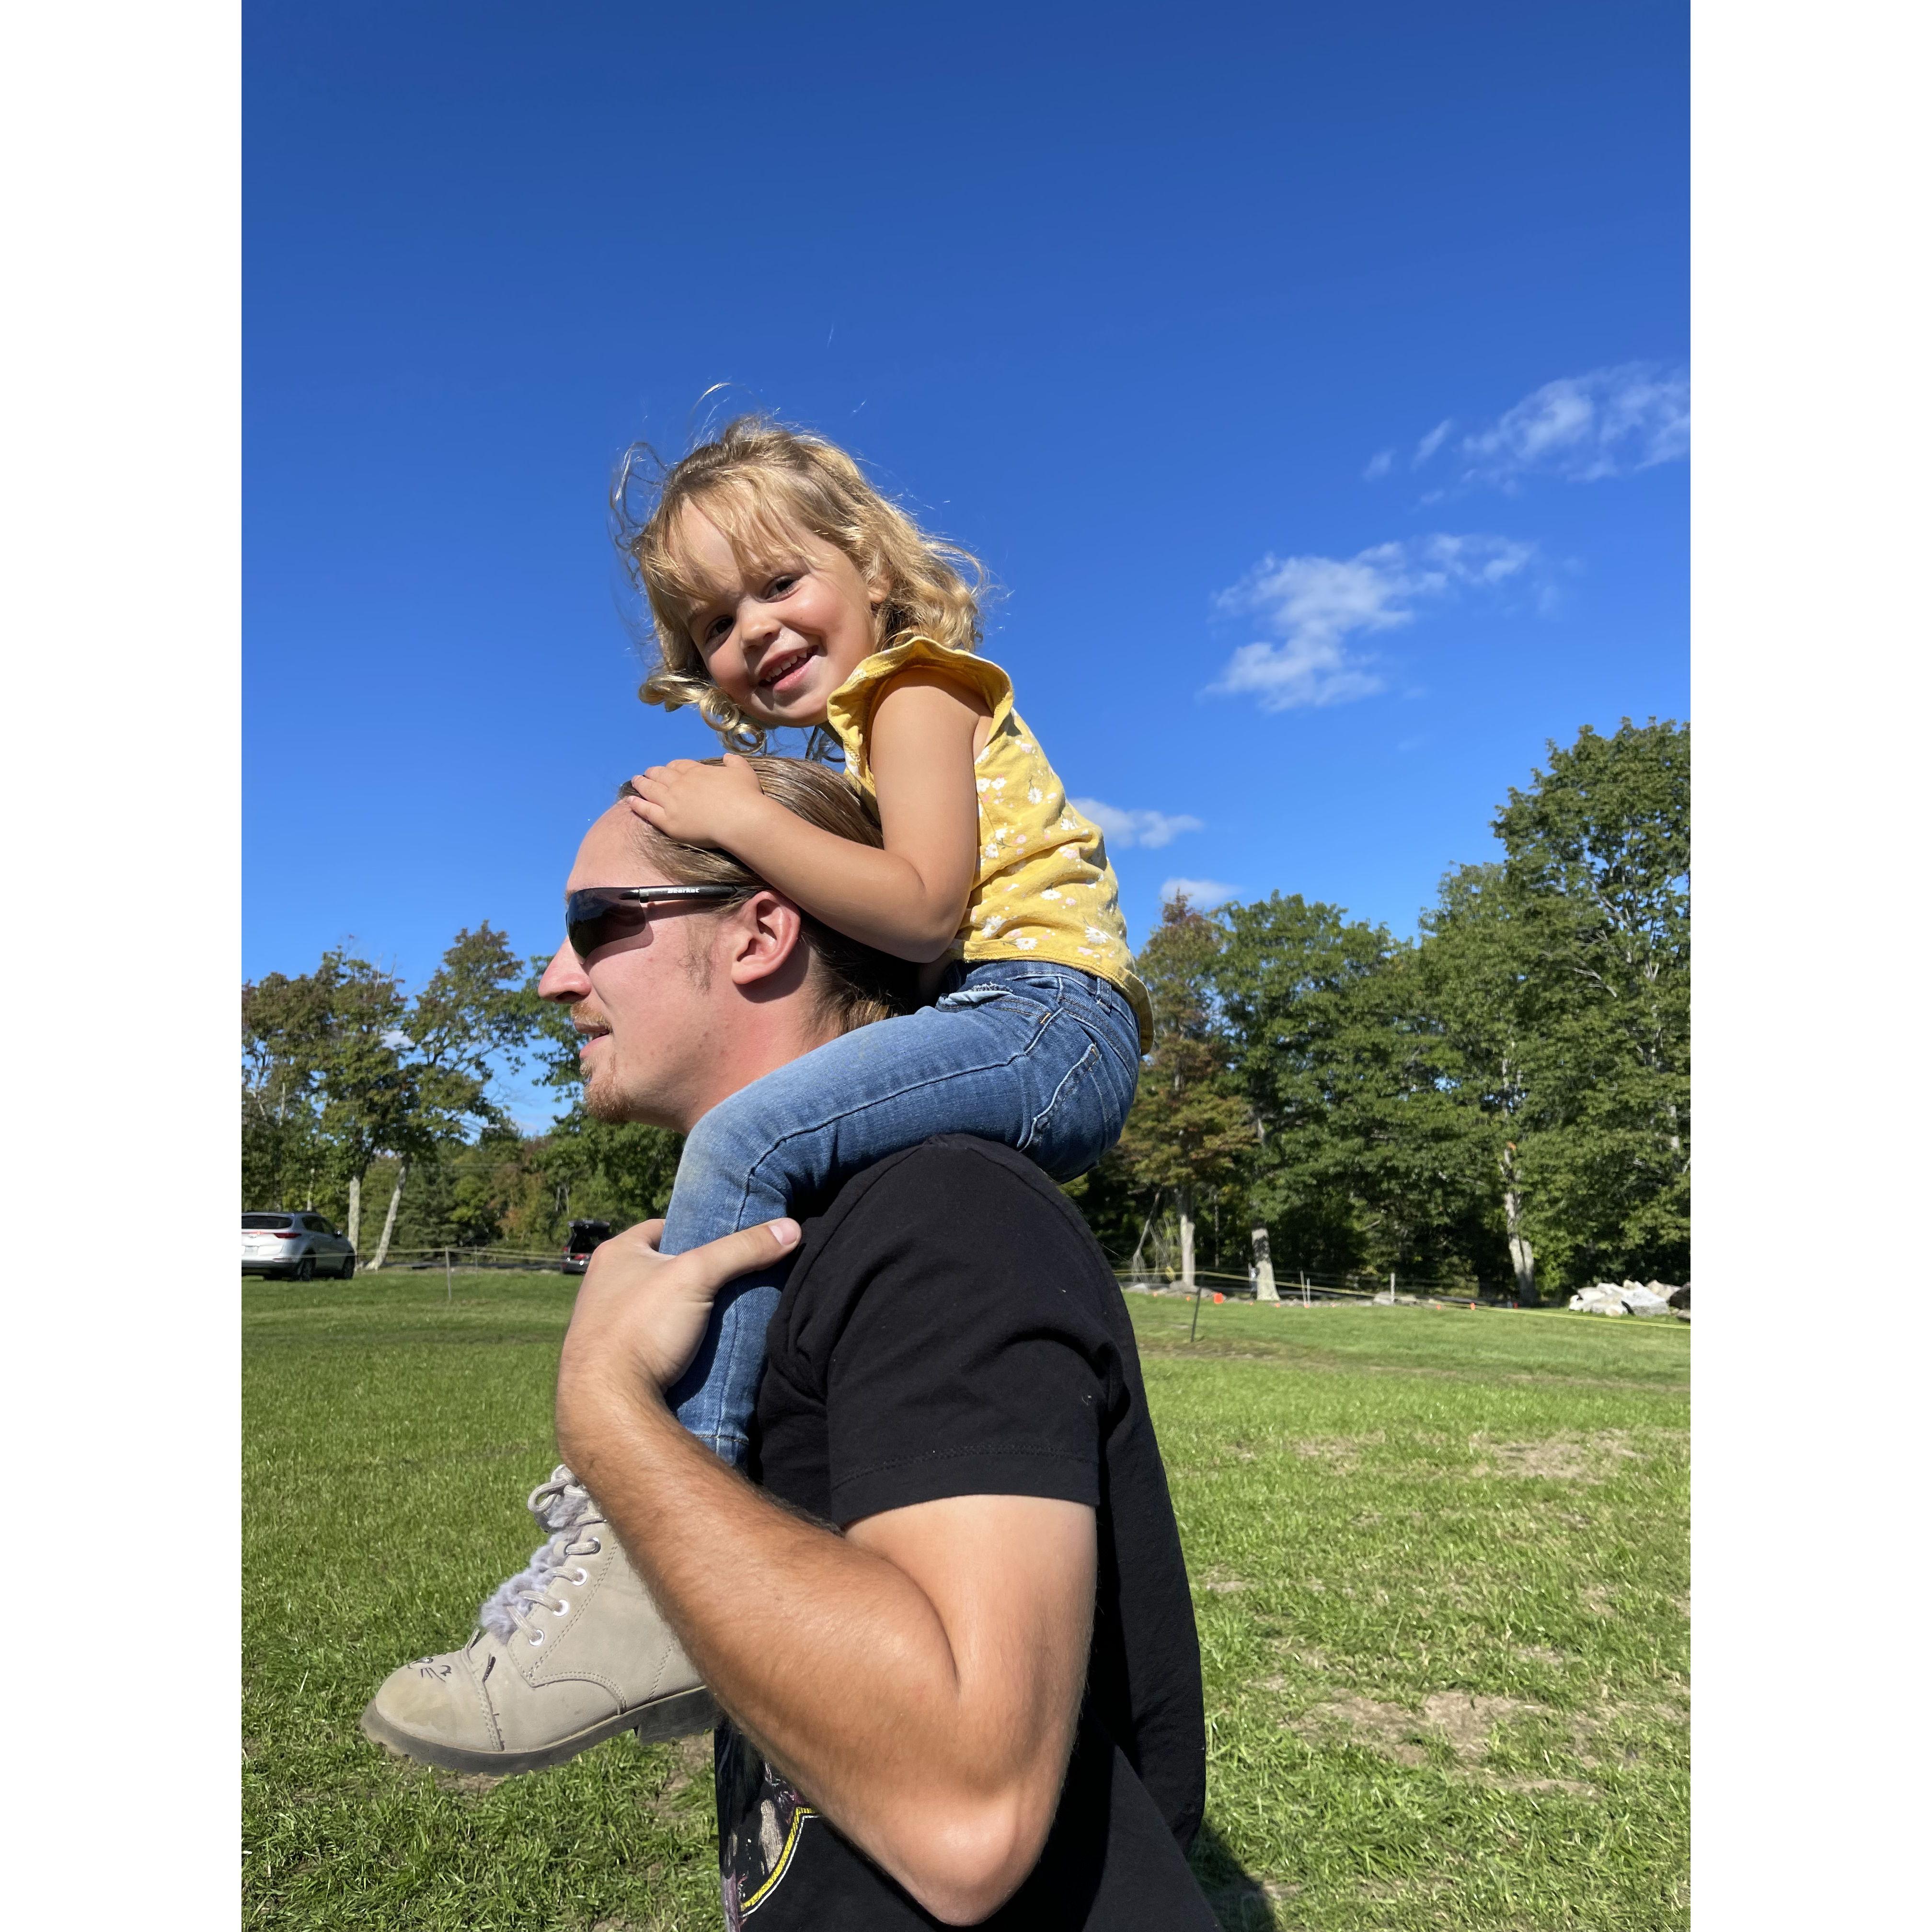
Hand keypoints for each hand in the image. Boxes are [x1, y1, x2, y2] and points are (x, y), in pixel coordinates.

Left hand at [555, 1217, 800, 1451]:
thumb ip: (743, 1249)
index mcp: (616, 1254)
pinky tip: (698, 1350)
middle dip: (696, 1275)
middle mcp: (603, 1284)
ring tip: (721, 1318)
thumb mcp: (698, 1276)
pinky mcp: (613, 1359)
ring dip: (686, 1311)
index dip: (699, 1232)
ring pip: (658, 1306)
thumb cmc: (641, 1329)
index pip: (665, 1226)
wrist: (606, 1406)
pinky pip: (652, 1339)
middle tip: (732, 1283)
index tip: (727, 1246)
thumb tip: (792, 1229)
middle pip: (664, 1268)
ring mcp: (605, 1324)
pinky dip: (673, 1341)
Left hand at [627, 752, 767, 847]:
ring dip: (641, 784)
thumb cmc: (745, 795)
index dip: (672, 766)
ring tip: (635, 781)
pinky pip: (647, 810)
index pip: (679, 765)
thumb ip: (734, 762)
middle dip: (653, 773)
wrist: (739, 818)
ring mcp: (671, 802)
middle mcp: (680, 783)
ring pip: (651, 790)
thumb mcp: (743, 771)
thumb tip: (727, 757)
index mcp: (697, 771)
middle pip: (662, 775)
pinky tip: (629, 802)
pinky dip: (637, 805)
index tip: (668, 768)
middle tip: (647, 773)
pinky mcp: (667, 821)